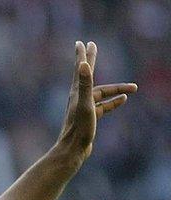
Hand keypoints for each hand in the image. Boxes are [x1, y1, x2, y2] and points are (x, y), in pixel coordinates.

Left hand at [54, 41, 136, 164]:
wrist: (73, 150)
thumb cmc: (79, 128)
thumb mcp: (85, 103)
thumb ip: (85, 83)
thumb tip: (82, 64)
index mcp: (77, 92)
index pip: (81, 69)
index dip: (83, 55)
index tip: (82, 43)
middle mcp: (78, 98)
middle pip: (87, 75)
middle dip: (91, 60)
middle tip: (93, 46)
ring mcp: (83, 108)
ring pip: (101, 93)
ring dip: (115, 89)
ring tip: (132, 88)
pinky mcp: (89, 118)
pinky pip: (103, 106)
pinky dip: (113, 102)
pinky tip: (123, 100)